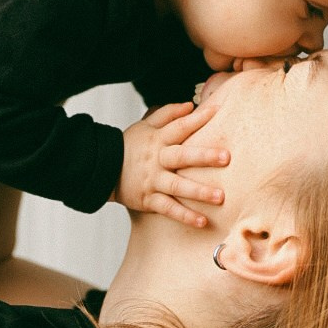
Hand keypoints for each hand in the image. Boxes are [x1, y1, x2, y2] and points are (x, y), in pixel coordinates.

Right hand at [112, 102, 228, 225]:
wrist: (101, 169)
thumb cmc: (128, 146)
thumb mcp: (144, 126)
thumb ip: (166, 114)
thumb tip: (189, 105)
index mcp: (157, 140)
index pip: (179, 127)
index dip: (197, 118)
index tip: (217, 110)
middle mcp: (157, 160)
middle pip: (182, 156)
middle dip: (204, 157)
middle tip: (226, 157)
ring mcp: (153, 180)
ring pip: (178, 186)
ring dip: (199, 192)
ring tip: (220, 196)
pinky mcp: (148, 199)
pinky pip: (168, 209)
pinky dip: (184, 216)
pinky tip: (202, 222)